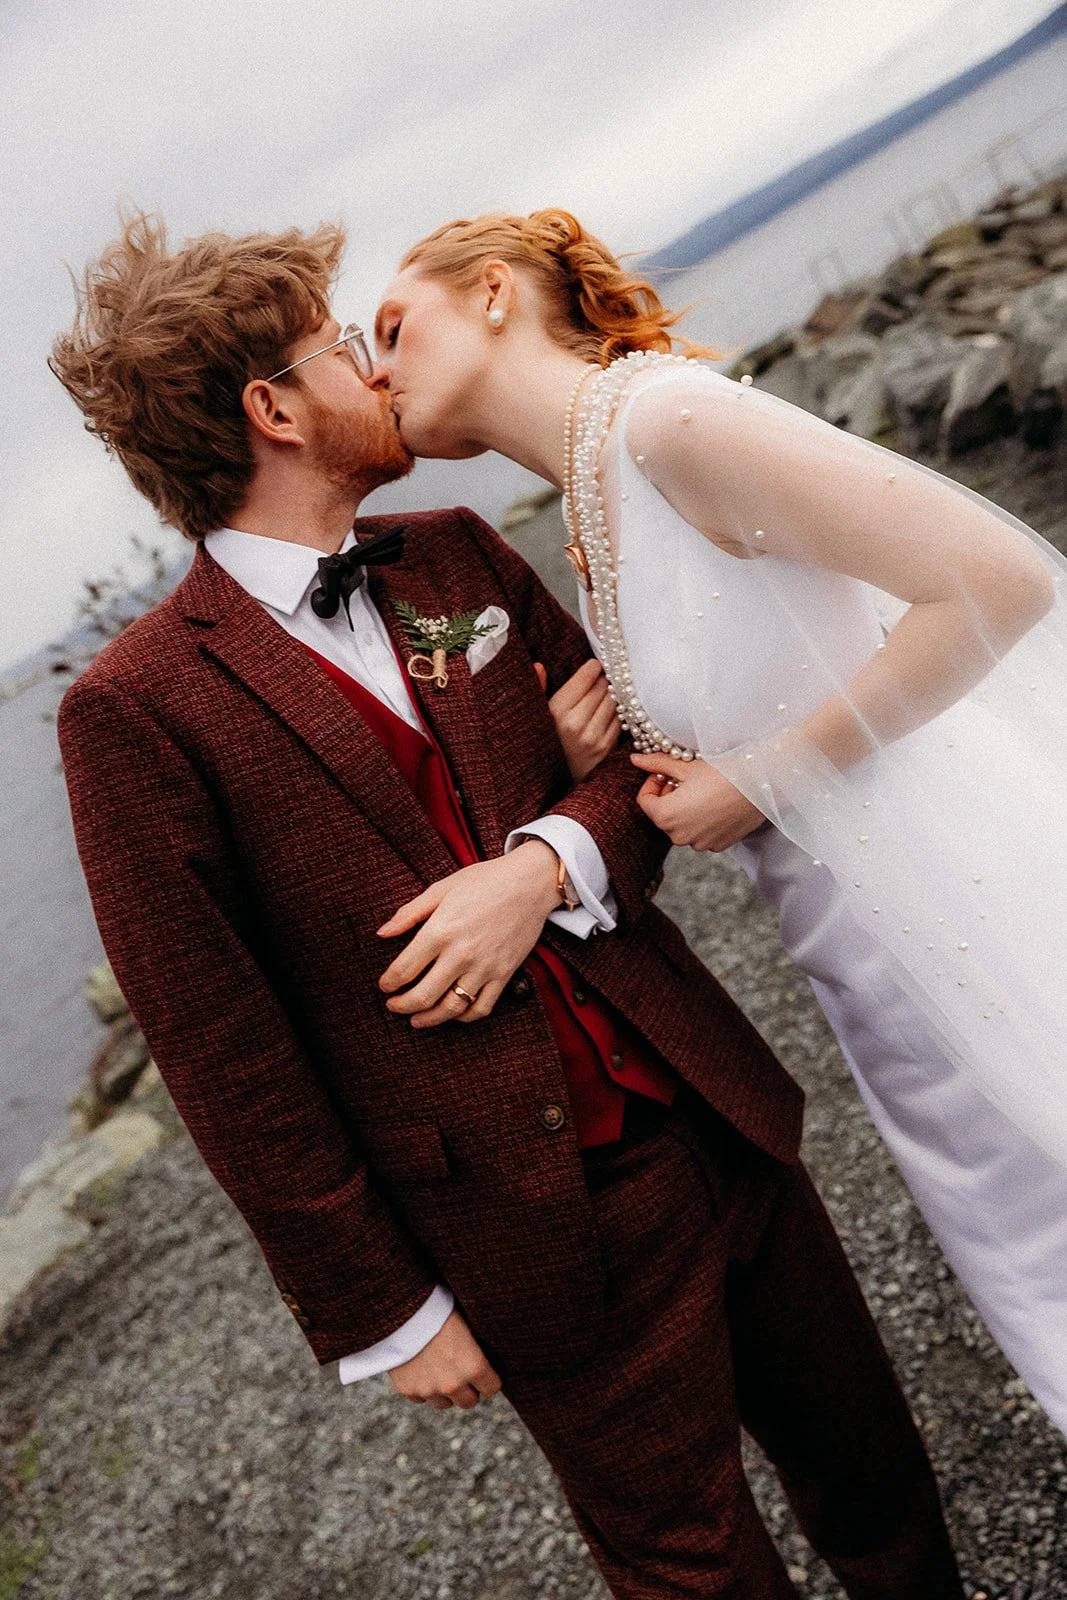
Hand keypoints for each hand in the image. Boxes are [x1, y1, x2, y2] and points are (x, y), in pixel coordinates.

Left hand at [377, 840, 560, 1026]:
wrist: (530, 882)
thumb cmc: (484, 881)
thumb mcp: (441, 889)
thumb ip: (409, 913)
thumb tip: (382, 933)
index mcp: (440, 930)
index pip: (403, 969)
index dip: (388, 983)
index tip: (384, 986)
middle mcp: (461, 953)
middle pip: (423, 995)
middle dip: (402, 1006)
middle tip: (393, 1006)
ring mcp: (484, 967)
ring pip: (451, 1008)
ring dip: (429, 1019)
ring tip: (417, 1020)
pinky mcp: (504, 974)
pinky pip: (482, 1007)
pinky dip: (464, 1017)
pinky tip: (452, 1014)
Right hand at [388, 1309, 501, 1410]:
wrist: (402, 1310)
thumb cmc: (439, 1309)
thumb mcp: (467, 1323)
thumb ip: (476, 1348)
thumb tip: (486, 1355)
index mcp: (474, 1366)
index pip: (492, 1388)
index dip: (488, 1378)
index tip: (484, 1371)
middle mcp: (453, 1384)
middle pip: (469, 1402)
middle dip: (468, 1389)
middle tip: (461, 1371)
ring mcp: (430, 1390)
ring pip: (444, 1403)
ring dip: (445, 1391)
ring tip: (439, 1368)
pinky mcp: (408, 1390)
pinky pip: (421, 1398)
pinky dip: (422, 1387)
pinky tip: (420, 1367)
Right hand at [534, 657, 620, 780]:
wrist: (555, 777)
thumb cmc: (546, 738)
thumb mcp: (536, 713)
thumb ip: (537, 687)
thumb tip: (539, 665)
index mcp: (556, 712)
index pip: (585, 678)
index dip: (593, 667)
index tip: (595, 664)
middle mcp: (575, 724)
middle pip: (603, 686)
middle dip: (604, 679)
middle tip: (603, 676)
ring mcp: (593, 736)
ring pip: (614, 701)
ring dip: (613, 694)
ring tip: (607, 692)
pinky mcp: (606, 746)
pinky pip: (620, 718)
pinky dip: (618, 711)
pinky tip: (609, 710)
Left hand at [630, 752, 766, 850]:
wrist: (761, 785)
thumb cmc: (723, 773)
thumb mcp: (685, 765)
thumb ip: (657, 764)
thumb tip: (635, 760)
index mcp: (665, 816)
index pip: (644, 801)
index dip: (652, 783)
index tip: (666, 772)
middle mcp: (679, 836)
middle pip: (663, 815)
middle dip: (668, 796)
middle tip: (684, 777)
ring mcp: (699, 844)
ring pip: (682, 825)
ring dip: (685, 809)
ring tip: (702, 790)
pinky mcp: (717, 845)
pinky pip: (701, 833)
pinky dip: (702, 820)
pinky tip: (716, 803)